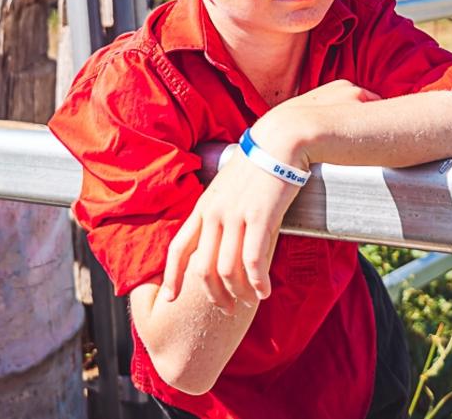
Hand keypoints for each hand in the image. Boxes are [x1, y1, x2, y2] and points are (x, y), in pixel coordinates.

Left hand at [159, 81, 378, 311]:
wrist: (280, 141)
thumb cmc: (258, 165)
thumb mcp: (229, 188)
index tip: (171, 298)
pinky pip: (253, 261)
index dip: (171, 276)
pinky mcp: (259, 217)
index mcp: (203, 206)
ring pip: (226, 270)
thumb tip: (221, 237)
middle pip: (201, 267)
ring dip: (237, 293)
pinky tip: (265, 292)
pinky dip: (257, 282)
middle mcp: (214, 213)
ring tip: (249, 302)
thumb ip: (221, 211)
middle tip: (225, 310)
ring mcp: (235, 216)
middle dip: (212, 295)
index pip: (177, 247)